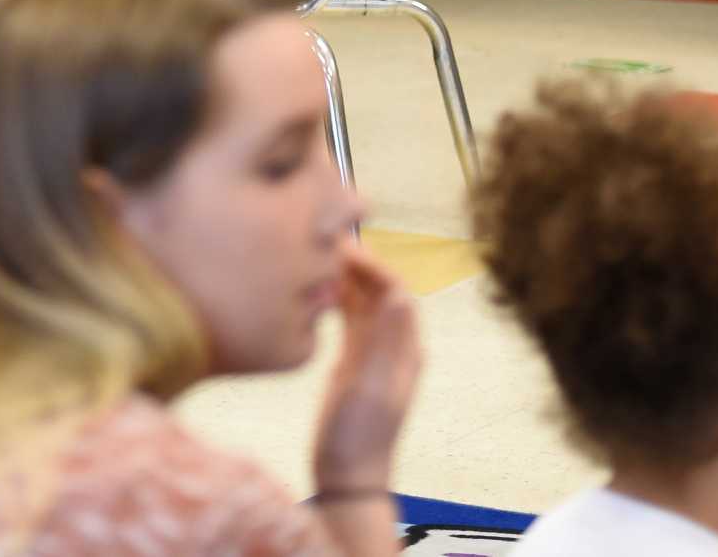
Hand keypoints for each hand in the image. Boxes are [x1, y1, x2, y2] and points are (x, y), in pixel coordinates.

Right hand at [311, 246, 420, 491]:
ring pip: (360, 302)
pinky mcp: (350, 360)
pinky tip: (312, 288)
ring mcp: (371, 353)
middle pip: (377, 292)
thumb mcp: (371, 387)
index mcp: (405, 349)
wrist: (347, 476)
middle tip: (322, 243)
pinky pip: (346, 319)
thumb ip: (384, 341)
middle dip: (355, 265)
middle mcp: (392, 346)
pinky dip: (333, 299)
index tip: (341, 247)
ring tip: (314, 256)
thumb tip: (399, 293)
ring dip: (343, 278)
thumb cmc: (360, 435)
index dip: (372, 264)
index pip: (395, 291)